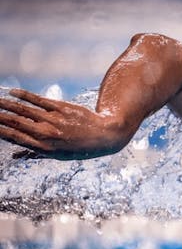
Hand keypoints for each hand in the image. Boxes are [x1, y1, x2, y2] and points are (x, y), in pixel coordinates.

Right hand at [0, 89, 123, 159]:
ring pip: (24, 110)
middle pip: (15, 122)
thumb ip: (36, 153)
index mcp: (44, 148)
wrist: (104, 136)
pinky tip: (12, 92)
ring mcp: (53, 120)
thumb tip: (16, 156)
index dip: (0, 131)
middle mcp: (46, 133)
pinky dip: (23, 96)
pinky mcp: (61, 108)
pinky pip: (38, 100)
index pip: (15, 137)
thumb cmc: (79, 147)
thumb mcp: (58, 156)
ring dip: (6, 104)